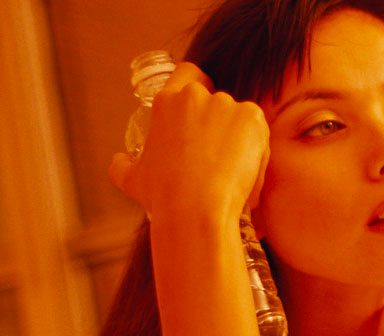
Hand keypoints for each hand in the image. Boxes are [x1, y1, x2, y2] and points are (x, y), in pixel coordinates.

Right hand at [108, 62, 269, 227]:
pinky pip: (258, 131)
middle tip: (220, 155)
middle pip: (217, 101)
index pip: (187, 74)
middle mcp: (196, 96)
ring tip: (232, 173)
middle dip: (221, 124)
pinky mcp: (252, 116)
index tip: (204, 106)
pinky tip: (245, 173)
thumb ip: (123, 165)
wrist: (195, 207)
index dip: (198, 85)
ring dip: (240, 139)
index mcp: (166, 101)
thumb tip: (119, 161)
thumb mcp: (132, 178)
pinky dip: (257, 151)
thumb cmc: (162, 195)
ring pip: (240, 118)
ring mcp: (226, 104)